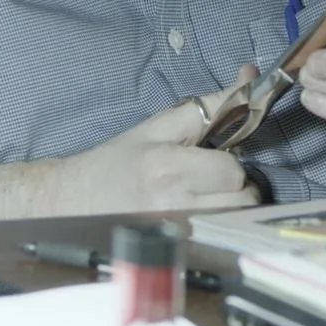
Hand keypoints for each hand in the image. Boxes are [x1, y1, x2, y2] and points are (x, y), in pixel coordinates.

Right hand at [33, 64, 261, 216]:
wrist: (75, 201)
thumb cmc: (117, 161)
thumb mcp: (158, 127)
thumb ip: (208, 105)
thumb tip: (250, 76)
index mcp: (169, 167)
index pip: (232, 169)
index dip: (231, 159)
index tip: (224, 155)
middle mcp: (176, 204)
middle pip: (243, 198)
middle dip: (236, 184)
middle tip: (212, 177)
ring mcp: (178, 232)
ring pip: (236, 219)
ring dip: (231, 205)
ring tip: (204, 196)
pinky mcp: (177, 248)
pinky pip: (219, 234)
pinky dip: (217, 224)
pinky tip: (196, 215)